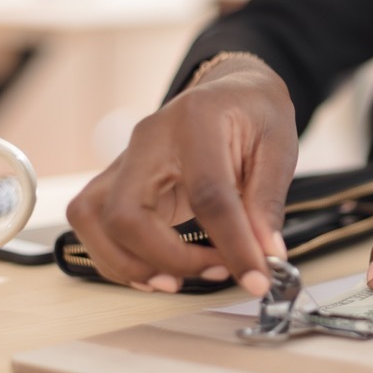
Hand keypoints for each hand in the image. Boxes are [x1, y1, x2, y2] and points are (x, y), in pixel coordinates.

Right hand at [66, 54, 298, 295]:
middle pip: (126, 212)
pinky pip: (92, 225)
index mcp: (195, 121)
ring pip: (92, 220)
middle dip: (167, 258)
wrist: (229, 91)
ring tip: (179, 281)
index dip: (233, 244)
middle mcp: (148, 138)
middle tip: (217, 272)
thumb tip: (266, 255)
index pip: (208, 194)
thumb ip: (268, 201)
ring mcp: (125, 158)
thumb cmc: (253, 114)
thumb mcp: (279, 146)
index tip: (258, 277)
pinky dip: (118, 259)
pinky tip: (158, 271)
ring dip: (130, 264)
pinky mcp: (116, 180)